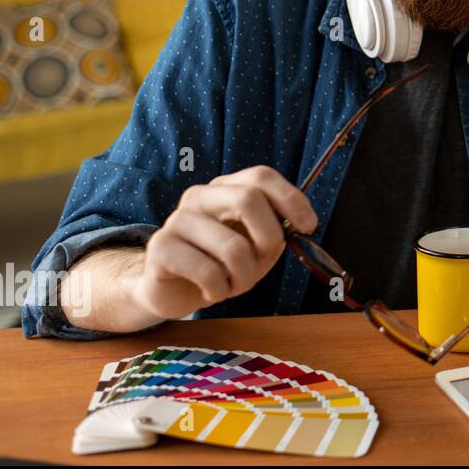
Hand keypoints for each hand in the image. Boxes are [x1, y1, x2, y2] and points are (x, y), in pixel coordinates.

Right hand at [132, 166, 316, 320]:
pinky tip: (212, 291)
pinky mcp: (160, 247)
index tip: (309, 226)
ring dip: (245, 277)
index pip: (261, 176)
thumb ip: (277, 232)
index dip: (290, 199)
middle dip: (269, 237)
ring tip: (235, 284)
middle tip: (264, 260)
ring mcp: (177, 220)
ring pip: (232, 247)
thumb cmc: (221, 265)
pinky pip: (208, 272)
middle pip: (248, 199)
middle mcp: (200, 197)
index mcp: (225, 189)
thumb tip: (300, 225)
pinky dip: (220, 290)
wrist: (173, 292)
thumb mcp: (256, 248)